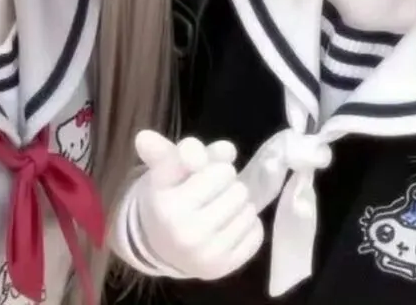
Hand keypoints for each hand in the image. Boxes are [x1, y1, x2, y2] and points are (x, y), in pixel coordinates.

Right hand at [132, 130, 263, 280]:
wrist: (160, 246)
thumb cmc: (167, 196)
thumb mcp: (166, 167)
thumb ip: (188, 149)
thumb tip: (228, 149)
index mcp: (162, 195)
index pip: (204, 163)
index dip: (208, 161)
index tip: (198, 166)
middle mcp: (180, 225)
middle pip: (233, 185)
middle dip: (227, 182)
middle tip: (214, 189)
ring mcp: (203, 250)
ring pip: (247, 209)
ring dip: (240, 202)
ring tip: (224, 205)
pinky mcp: (222, 267)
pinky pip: (255, 233)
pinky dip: (249, 223)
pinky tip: (233, 223)